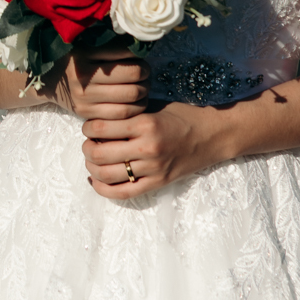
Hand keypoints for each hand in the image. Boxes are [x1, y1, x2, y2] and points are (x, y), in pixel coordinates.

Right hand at [46, 48, 150, 121]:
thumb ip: (110, 43)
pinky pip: (121, 114)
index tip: (141, 57)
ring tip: (143, 87)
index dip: (140, 56)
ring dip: (144, 92)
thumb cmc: (73, 58)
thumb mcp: (86, 44)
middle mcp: (83, 75)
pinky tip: (136, 101)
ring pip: (130, 96)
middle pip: (132, 75)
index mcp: (84, 53)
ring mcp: (84, 97)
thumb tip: (141, 43)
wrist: (48, 80)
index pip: (125, 53)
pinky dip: (136, 108)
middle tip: (145, 72)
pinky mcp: (86, 112)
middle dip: (145, 73)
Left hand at [82, 101, 227, 198]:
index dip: (88, 127)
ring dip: (91, 167)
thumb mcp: (156, 107)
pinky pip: (123, 192)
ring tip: (91, 160)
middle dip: (86, 148)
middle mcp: (148, 148)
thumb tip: (98, 121)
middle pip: (98, 153)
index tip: (88, 126)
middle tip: (87, 143)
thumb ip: (129, 114)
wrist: (214, 135)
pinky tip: (96, 180)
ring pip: (107, 174)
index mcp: (146, 124)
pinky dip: (103, 188)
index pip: (101, 128)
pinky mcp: (158, 183)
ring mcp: (153, 169)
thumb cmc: (184, 116)